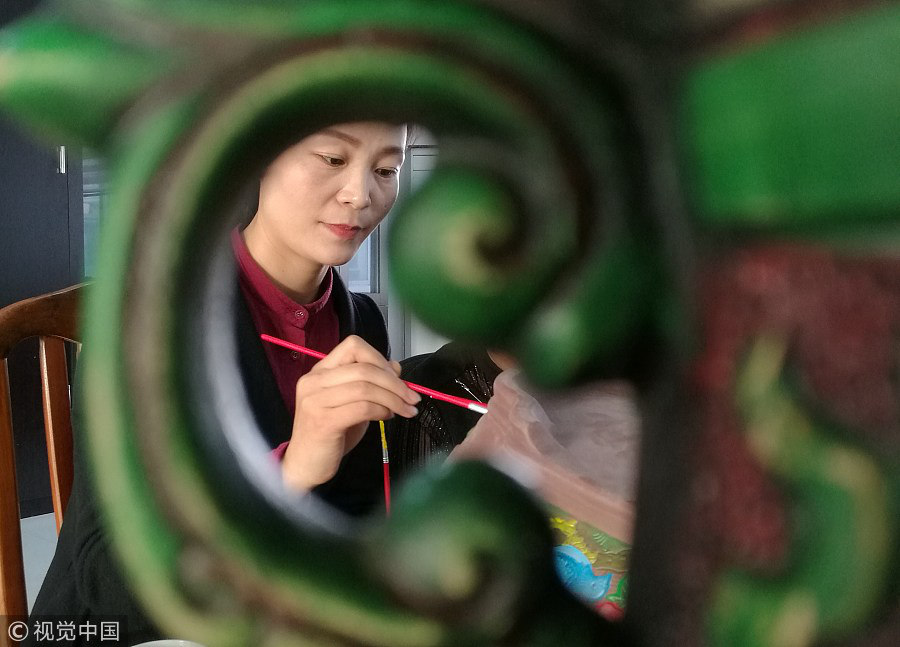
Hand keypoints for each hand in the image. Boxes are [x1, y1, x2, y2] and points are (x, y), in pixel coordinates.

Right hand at [282, 335, 419, 490]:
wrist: (305, 465)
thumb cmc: (329, 434)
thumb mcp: (351, 402)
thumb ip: (369, 382)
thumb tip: (395, 366)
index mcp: (320, 371)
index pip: (353, 346)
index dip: (379, 358)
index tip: (397, 377)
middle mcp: (314, 381)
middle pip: (364, 368)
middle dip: (395, 383)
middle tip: (412, 397)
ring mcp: (315, 401)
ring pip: (365, 387)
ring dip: (393, 399)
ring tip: (404, 410)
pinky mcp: (323, 422)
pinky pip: (362, 408)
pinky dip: (382, 411)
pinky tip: (387, 417)